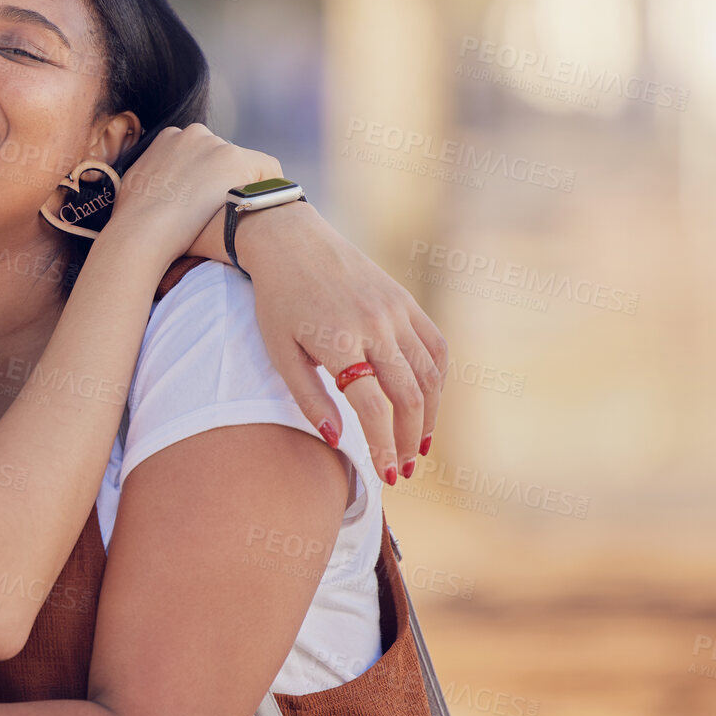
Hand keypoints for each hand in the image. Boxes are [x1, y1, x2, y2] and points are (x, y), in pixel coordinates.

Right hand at [105, 124, 270, 261]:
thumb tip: (158, 189)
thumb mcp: (138, 185)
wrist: (141, 232)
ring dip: (245, 185)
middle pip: (223, 155)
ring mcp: (216, 145)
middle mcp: (194, 134)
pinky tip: (267, 207)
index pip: (202, 153)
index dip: (208, 179)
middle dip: (225, 180)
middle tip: (227, 211)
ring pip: (245, 163)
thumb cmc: (131, 219)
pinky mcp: (236, 160)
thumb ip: (154, 178)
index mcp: (169, 138)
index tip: (210, 199)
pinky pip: (269, 169)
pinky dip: (271, 187)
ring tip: (246, 213)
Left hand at [234, 204, 446, 483]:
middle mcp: (374, 325)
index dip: (383, 446)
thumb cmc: (277, 301)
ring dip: (430, 415)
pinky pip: (435, 346)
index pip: (372, 407)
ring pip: (429, 374)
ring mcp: (395, 310)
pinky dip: (438, 378)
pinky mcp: (405, 300)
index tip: (387, 474)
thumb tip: (338, 441)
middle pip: (408, 395)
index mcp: (338, 340)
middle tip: (404, 469)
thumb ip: (309, 398)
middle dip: (409, 439)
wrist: (290, 241)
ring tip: (419, 445)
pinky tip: (429, 401)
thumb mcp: (280, 352)